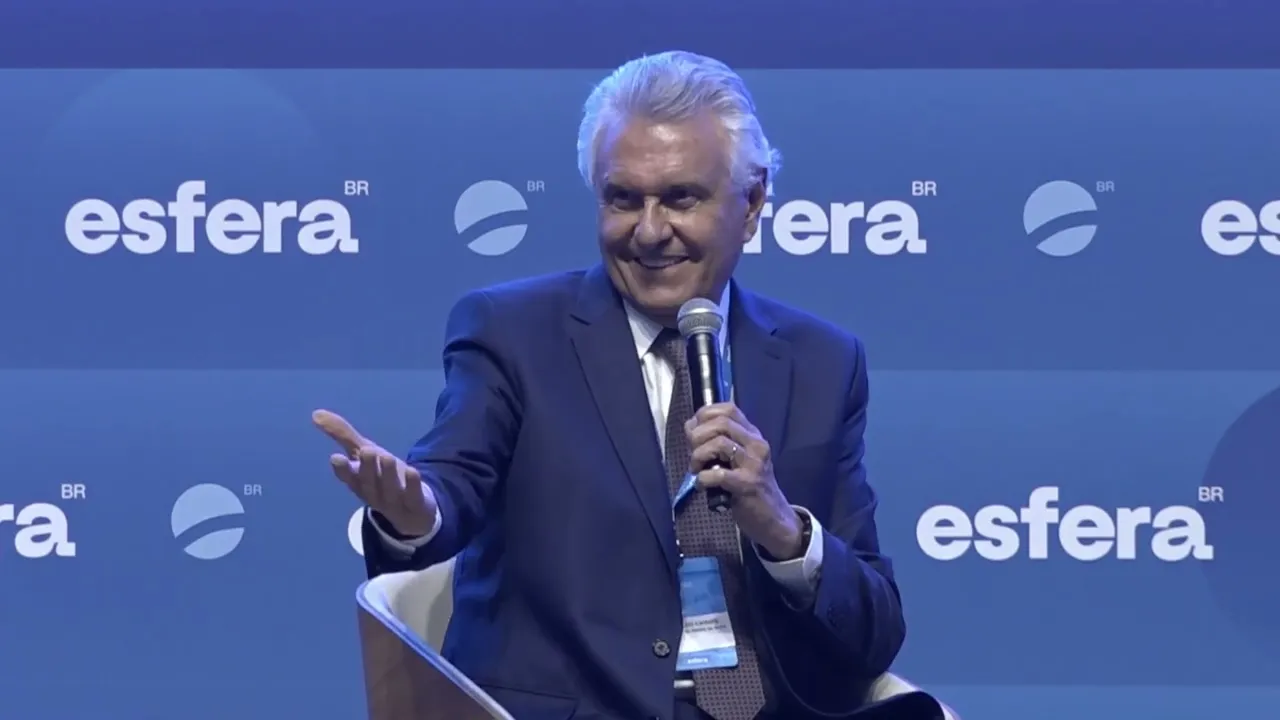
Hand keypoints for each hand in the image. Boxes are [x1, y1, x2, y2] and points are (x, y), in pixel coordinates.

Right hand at [312, 409, 437, 536]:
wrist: (411, 512)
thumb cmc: (382, 477)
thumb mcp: (364, 453)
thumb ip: (343, 435)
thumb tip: (316, 414)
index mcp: (359, 481)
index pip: (348, 477)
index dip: (342, 469)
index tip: (336, 458)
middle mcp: (374, 493)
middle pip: (368, 482)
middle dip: (367, 468)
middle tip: (367, 451)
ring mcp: (395, 501)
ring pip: (390, 489)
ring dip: (387, 474)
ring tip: (386, 456)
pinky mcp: (415, 504)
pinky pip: (413, 496)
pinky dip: (412, 485)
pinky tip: (412, 471)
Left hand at [685, 402, 804, 559]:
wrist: (774, 518)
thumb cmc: (750, 488)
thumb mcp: (737, 459)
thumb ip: (717, 441)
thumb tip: (691, 426)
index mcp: (752, 435)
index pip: (728, 409)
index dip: (704, 415)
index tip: (693, 431)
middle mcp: (756, 444)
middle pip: (720, 423)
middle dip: (697, 436)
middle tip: (694, 456)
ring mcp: (754, 463)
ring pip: (718, 443)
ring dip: (698, 456)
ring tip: (697, 470)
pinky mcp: (748, 484)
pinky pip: (717, 474)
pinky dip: (702, 479)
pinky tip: (702, 486)